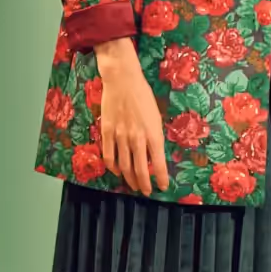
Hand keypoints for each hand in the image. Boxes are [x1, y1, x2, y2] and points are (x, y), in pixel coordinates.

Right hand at [93, 39, 170, 193]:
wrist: (123, 80)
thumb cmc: (143, 96)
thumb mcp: (156, 117)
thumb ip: (154, 137)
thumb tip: (153, 154)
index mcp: (153, 134)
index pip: (159, 164)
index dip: (161, 178)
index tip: (163, 187)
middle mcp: (137, 139)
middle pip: (140, 170)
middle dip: (144, 184)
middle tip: (146, 191)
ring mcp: (120, 137)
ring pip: (124, 166)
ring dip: (129, 179)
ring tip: (133, 186)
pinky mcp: (107, 132)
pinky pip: (109, 155)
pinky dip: (113, 166)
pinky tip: (116, 170)